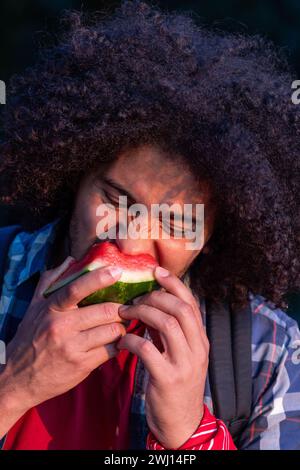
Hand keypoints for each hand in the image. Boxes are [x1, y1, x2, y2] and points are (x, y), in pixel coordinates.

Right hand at [0, 256, 125, 423]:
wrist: (19, 379)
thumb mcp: (34, 307)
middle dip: (120, 309)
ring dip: (120, 328)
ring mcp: (72, 347)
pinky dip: (116, 345)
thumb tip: (71, 260)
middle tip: (124, 309)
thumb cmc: (30, 338)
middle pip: (105, 311)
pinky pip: (111, 350)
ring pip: (112, 331)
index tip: (116, 271)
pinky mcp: (82, 365)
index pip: (76, 289)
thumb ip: (51, 281)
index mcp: (51, 309)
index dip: (98, 278)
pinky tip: (111, 343)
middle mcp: (61, 327)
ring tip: (117, 327)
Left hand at [117, 266, 208, 448]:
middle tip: (135, 299)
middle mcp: (198, 348)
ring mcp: (185, 364)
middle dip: (154, 297)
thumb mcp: (180, 354)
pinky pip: (147, 349)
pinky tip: (123, 340)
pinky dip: (132, 339)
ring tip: (126, 314)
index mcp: (201, 339)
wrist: (181, 422)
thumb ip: (170, 330)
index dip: (173, 283)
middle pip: (179, 309)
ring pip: (166, 324)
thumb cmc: (176, 382)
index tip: (156, 271)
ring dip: (142, 313)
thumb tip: (153, 304)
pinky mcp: (168, 378)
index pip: (190, 303)